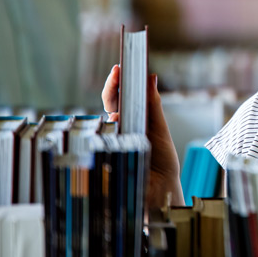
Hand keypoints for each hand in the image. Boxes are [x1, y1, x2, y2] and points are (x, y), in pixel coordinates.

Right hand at [101, 65, 184, 206]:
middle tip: (117, 73)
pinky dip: (104, 130)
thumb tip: (150, 76)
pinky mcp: (100, 156)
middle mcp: (117, 128)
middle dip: (111, 87)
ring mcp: (108, 141)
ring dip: (111, 108)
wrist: (159, 189)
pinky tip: (115, 124)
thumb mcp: (158, 128)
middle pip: (108, 103)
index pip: (119, 96)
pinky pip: (96, 139)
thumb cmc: (161, 160)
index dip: (117, 82)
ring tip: (122, 101)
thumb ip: (152, 104)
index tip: (119, 67)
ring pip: (101, 118)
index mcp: (132, 118)